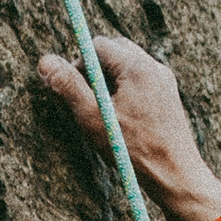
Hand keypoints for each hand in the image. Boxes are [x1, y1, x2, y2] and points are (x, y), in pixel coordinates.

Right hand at [37, 34, 220, 220]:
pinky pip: (141, 82)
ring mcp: (164, 81)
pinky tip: (123, 121)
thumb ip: (69, 87)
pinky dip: (126, 92)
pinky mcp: (169, 96)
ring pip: (128, 67)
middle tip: (86, 100)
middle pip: (115, 51)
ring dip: (110, 82)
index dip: (79, 64)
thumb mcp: (93, 118)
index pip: (98, 45)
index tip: (72, 90)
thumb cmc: (133, 150)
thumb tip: (44, 61)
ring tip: (104, 114)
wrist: (176, 175)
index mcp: (136, 66)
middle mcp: (154, 66)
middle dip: (95, 70)